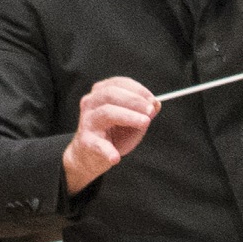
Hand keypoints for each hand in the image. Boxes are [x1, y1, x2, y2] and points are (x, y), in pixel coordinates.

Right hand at [61, 73, 160, 193]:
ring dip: (128, 116)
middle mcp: (91, 103)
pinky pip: (97, 144)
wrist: (92, 155)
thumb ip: (143, 112)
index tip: (152, 99)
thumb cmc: (114, 133)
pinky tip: (116, 157)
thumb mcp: (132, 120)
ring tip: (145, 123)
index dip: (137, 89)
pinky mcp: (86, 141)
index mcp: (101, 94)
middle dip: (134, 100)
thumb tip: (156, 103)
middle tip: (151, 111)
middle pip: (110, 94)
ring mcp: (87, 121)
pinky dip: (107, 151)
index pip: (118, 83)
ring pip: (106, 112)